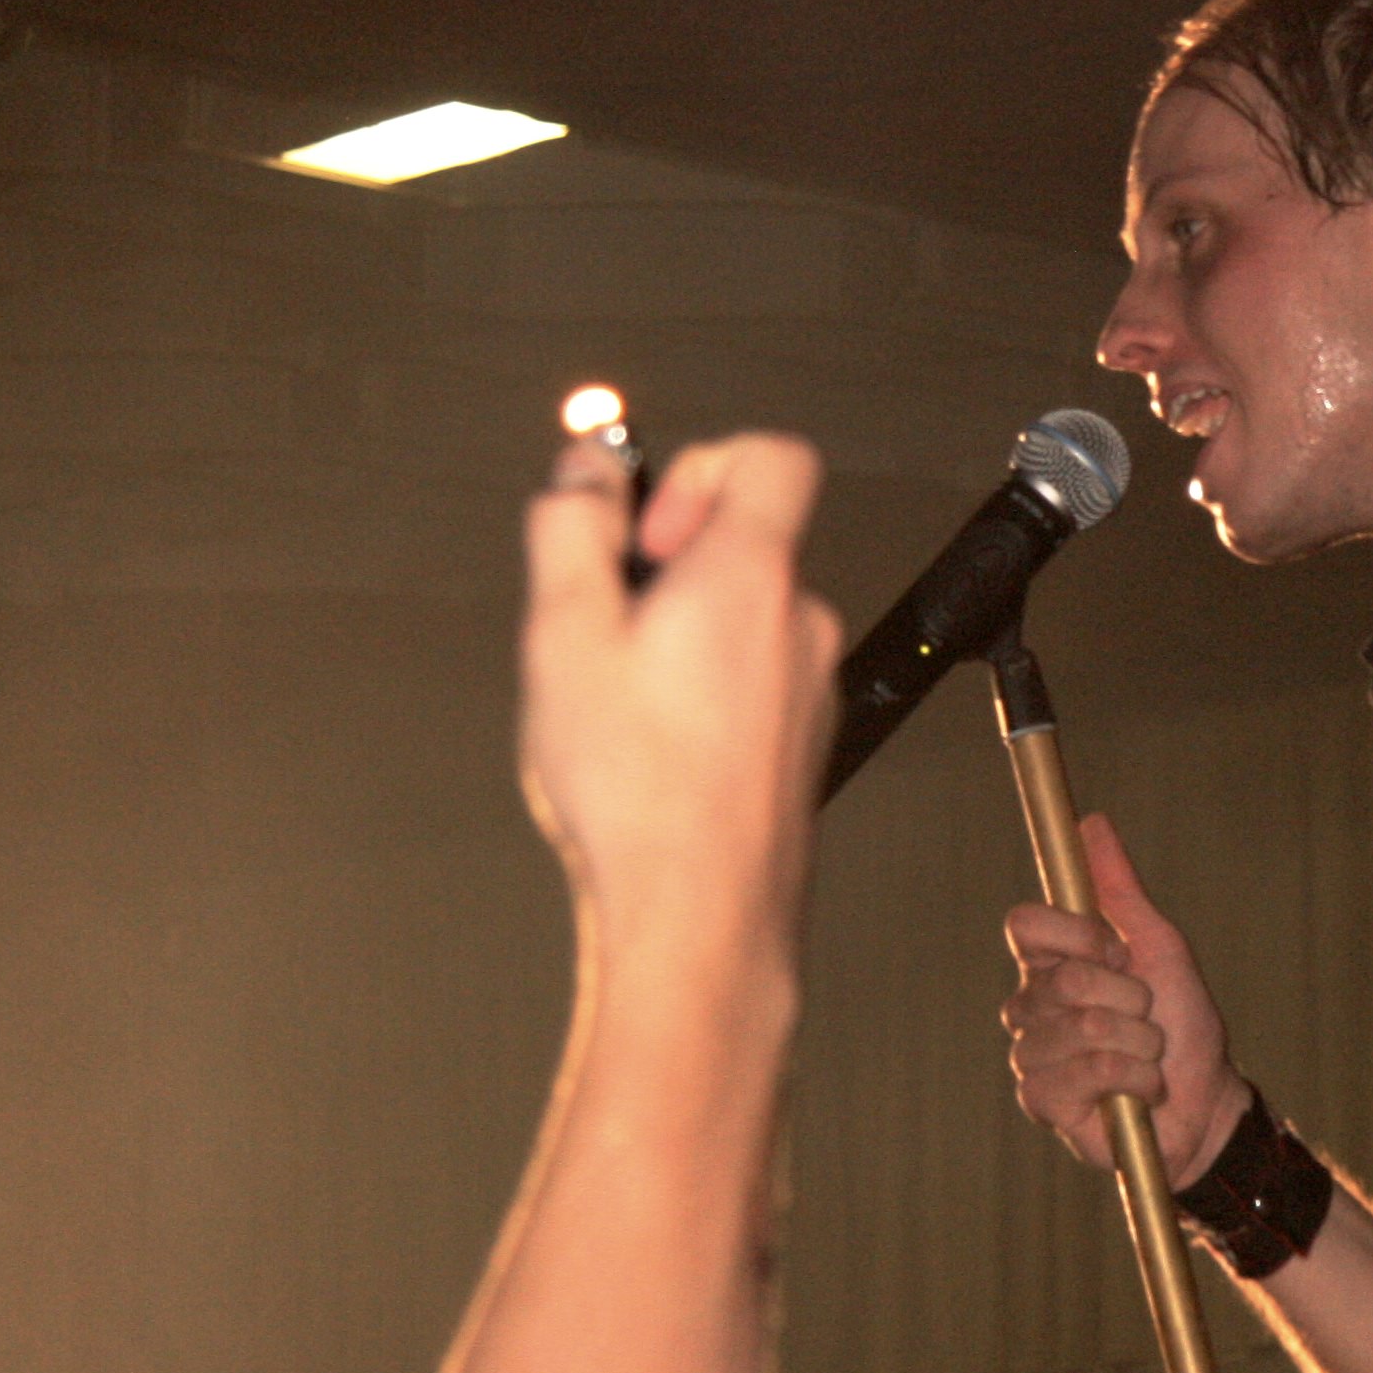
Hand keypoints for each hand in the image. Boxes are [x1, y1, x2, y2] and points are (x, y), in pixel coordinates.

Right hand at [518, 434, 840, 955]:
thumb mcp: (563, 632)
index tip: (645, 531)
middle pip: (744, 543)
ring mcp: (809, 687)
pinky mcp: (801, 742)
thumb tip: (586, 467)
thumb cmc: (636, 790)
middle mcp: (800, 623)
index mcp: (750, 575)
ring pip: (742, 620)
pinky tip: (653, 749)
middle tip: (610, 630)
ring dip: (682, 638)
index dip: (699, 466)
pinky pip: (751, 681)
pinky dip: (704, 693)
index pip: (772, 456)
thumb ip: (571, 525)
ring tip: (624, 705)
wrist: (699, 916)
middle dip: (669, 567)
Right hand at [1001, 814, 1249, 1188]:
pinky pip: (1087, 1071)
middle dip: (1130, 998)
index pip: (1024, 924)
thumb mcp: (1161, 947)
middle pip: (1065, 978)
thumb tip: (1091, 822)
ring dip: (1139, 1043)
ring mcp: (1031, 1055)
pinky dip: (1133, 1078)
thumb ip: (1120, 890)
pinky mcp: (1042, 1101)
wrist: (1206, 1102)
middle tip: (1146, 1017)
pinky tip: (1138, 1091)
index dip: (1077, 934)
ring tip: (1147, 1057)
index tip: (1118, 952)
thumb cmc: (1182, 1025)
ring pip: (1082, 1026)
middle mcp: (1031, 1006)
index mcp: (1051, 963)